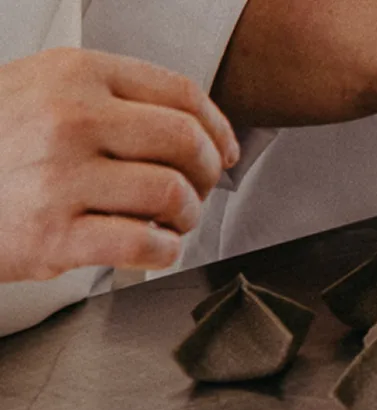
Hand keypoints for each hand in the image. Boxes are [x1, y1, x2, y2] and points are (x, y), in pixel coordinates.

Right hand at [0, 48, 241, 281]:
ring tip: (169, 221)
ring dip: (186, 217)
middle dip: (206, 174)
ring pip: (173, 195)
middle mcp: (68, 119)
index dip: (217, 128)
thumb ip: (106, 96)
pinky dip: (163, 250)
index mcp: (73, 75)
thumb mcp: (37, 90)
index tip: (223, 150)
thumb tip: (193, 125)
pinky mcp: (54, 233)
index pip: (181, 95)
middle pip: (186, 144)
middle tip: (196, 191)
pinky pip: (147, 244)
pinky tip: (149, 245)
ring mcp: (59, 176)